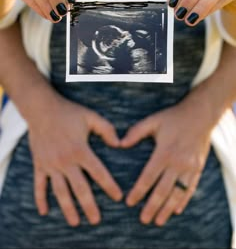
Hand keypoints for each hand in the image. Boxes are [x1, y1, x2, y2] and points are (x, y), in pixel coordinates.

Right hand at [28, 96, 122, 226]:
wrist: (42, 109)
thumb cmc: (68, 112)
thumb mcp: (90, 116)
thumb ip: (107, 129)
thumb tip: (120, 143)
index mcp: (80, 150)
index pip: (98, 172)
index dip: (109, 186)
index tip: (118, 197)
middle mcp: (65, 161)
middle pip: (79, 188)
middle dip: (89, 206)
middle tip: (96, 220)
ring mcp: (51, 164)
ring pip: (59, 191)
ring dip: (67, 208)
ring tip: (75, 222)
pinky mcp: (39, 164)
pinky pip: (39, 185)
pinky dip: (40, 199)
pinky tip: (44, 211)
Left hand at [120, 99, 212, 225]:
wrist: (200, 115)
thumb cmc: (173, 117)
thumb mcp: (153, 120)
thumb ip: (136, 132)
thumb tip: (120, 143)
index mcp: (164, 152)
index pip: (148, 177)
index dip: (138, 191)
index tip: (129, 202)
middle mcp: (177, 163)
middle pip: (162, 190)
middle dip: (152, 206)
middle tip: (143, 220)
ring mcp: (189, 167)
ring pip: (177, 193)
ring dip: (167, 208)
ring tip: (158, 221)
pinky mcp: (197, 168)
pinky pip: (191, 188)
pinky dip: (184, 201)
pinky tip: (177, 210)